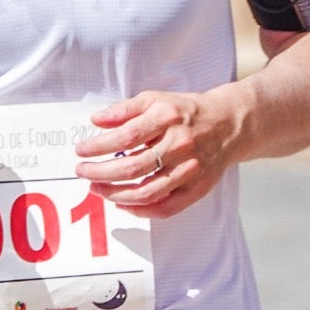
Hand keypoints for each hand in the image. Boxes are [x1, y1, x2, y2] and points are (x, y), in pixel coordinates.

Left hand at [72, 85, 250, 218]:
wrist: (228, 124)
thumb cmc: (186, 112)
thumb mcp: (155, 99)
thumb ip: (125, 109)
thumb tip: (96, 120)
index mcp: (167, 118)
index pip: (126, 136)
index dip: (99, 146)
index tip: (81, 150)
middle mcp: (180, 144)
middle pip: (133, 166)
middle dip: (101, 173)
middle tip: (82, 172)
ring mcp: (189, 170)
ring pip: (147, 192)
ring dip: (116, 194)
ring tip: (97, 189)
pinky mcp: (197, 189)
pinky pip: (166, 208)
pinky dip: (141, 210)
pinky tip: (123, 204)